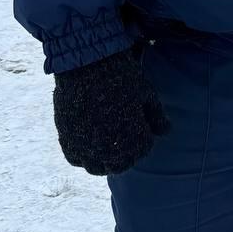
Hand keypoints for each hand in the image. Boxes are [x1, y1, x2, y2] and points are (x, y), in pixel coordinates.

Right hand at [52, 47, 168, 175]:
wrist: (88, 64)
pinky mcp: (66, 138)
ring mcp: (84, 145)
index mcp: (132, 138)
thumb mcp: (146, 95)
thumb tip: (166, 132)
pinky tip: (90, 142)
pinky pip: (75, 158)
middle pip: (119, 165)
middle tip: (126, 138)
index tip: (142, 129)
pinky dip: (83, 155)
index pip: (141, 153)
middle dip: (126, 155)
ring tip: (108, 143)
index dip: (144, 142)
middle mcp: (107, 148)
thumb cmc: (122, 77)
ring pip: (96, 167)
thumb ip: (156, 117)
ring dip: (104, 160)